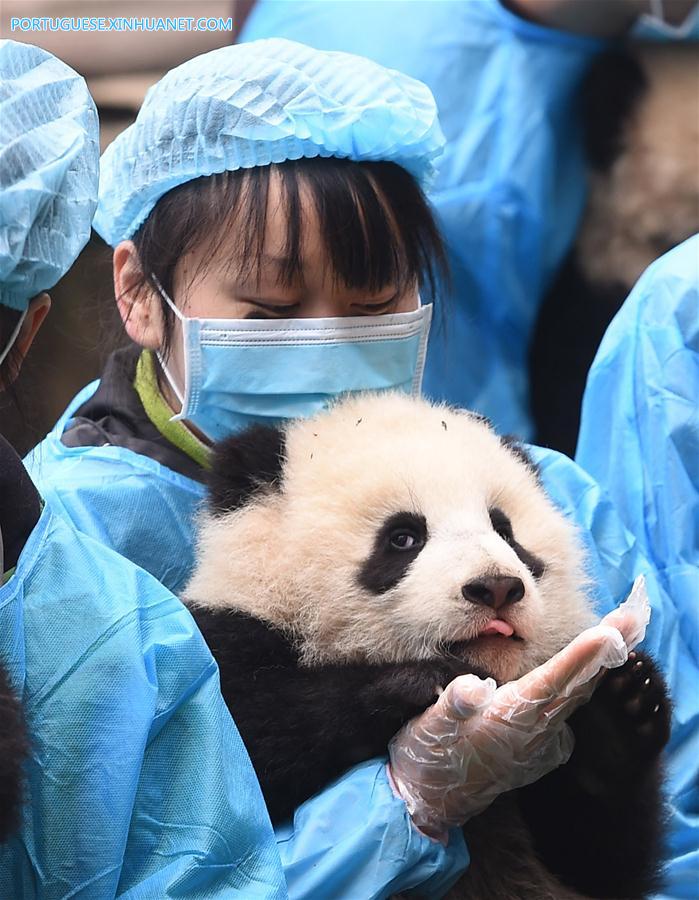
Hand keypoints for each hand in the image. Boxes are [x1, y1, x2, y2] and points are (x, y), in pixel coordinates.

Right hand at [388, 577, 650, 839]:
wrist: (431, 800)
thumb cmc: (429, 753)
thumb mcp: (431, 724)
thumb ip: (454, 704)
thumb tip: (474, 687)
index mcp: (510, 719)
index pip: (553, 681)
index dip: (580, 657)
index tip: (608, 635)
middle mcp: (534, 734)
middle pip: (577, 687)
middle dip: (602, 653)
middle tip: (629, 619)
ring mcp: (542, 746)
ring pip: (576, 701)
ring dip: (597, 669)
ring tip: (616, 638)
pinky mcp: (541, 752)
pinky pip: (568, 716)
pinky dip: (581, 690)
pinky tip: (586, 676)